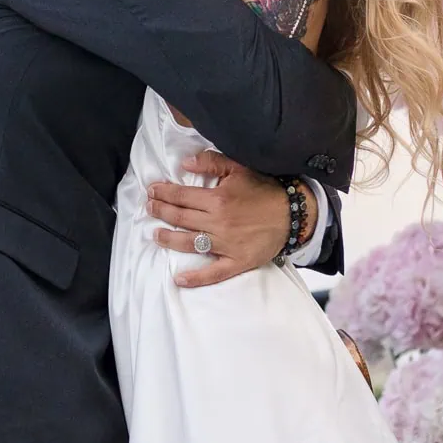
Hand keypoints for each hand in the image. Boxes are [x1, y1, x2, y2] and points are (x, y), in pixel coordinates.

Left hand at [146, 151, 308, 286]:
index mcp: (218, 199)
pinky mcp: (237, 262)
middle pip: (181, 218)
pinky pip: (213, 273)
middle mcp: (218, 223)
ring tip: (155, 235)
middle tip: (149, 208)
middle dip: (161, 212)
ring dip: (168, 239)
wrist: (294, 213)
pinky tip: (179, 280)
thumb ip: (211, 163)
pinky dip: (196, 278)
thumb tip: (184, 163)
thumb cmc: (265, 189)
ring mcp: (226, 245)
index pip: (181, 196)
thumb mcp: (239, 168)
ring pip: (189, 243)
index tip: (151, 191)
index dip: (163, 193)